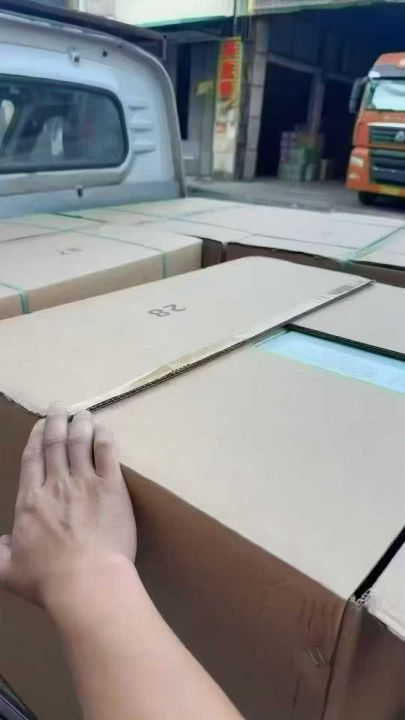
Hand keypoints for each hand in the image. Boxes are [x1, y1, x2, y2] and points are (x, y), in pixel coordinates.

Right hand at [0, 403, 135, 608]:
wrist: (87, 582)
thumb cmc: (48, 581)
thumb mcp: (8, 572)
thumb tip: (0, 544)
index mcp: (30, 501)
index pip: (31, 459)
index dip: (36, 438)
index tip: (40, 425)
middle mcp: (56, 485)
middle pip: (55, 444)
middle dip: (57, 422)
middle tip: (60, 408)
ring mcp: (85, 483)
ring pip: (80, 443)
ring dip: (81, 425)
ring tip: (83, 414)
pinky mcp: (111, 487)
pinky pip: (107, 453)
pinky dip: (104, 438)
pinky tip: (104, 430)